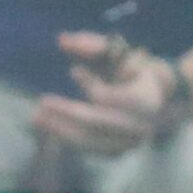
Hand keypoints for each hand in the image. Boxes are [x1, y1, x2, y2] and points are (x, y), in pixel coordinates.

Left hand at [35, 32, 186, 155]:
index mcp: (145, 100)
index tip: (74, 71)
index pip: (110, 97)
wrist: (155, 99)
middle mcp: (139, 126)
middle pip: (95, 122)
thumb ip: (92, 44)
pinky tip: (48, 127)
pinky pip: (86, 149)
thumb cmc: (131, 70)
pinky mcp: (116, 153)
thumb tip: (62, 40)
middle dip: (65, 113)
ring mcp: (128, 143)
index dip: (91, 84)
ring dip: (59, 129)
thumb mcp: (119, 53)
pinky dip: (65, 138)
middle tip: (41, 103)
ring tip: (37, 117)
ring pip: (88, 140)